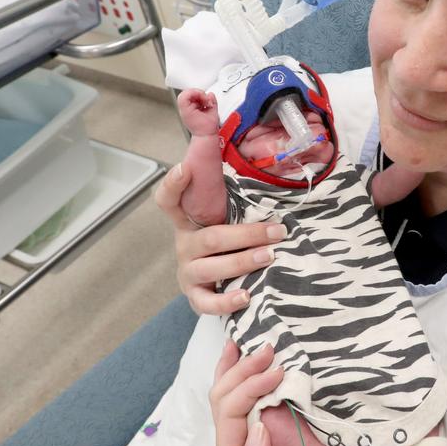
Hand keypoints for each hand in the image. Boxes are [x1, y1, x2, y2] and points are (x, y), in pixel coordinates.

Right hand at [154, 163, 287, 314]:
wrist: (215, 277)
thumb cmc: (226, 238)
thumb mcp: (223, 214)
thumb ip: (228, 191)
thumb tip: (224, 142)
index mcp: (187, 221)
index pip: (169, 200)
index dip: (174, 185)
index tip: (185, 168)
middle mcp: (185, 245)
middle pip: (210, 238)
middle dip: (247, 235)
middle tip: (277, 231)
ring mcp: (188, 272)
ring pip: (212, 267)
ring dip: (243, 262)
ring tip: (269, 256)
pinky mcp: (195, 296)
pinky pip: (207, 303)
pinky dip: (227, 301)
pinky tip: (246, 296)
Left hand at [211, 341, 314, 445]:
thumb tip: (257, 425)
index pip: (229, 410)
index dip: (250, 384)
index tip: (277, 371)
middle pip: (224, 398)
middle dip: (241, 369)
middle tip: (268, 347)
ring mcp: (248, 444)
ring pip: (231, 398)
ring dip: (238, 369)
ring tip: (246, 344)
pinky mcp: (264, 441)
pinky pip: (249, 405)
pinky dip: (250, 382)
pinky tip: (255, 368)